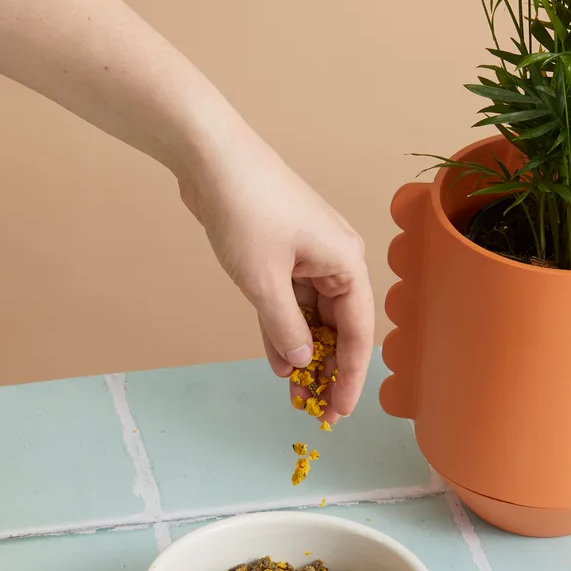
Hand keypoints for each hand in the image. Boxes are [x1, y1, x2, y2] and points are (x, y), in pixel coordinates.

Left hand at [178, 135, 374, 424]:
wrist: (211, 158)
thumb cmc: (246, 208)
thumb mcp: (264, 281)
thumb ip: (285, 328)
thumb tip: (303, 361)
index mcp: (345, 263)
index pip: (358, 334)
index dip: (351, 377)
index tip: (341, 412)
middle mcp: (334, 260)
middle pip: (338, 328)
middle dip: (327, 369)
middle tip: (315, 409)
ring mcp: (308, 257)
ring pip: (312, 318)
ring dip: (303, 354)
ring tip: (295, 393)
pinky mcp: (281, 255)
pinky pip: (289, 304)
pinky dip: (283, 331)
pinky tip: (279, 363)